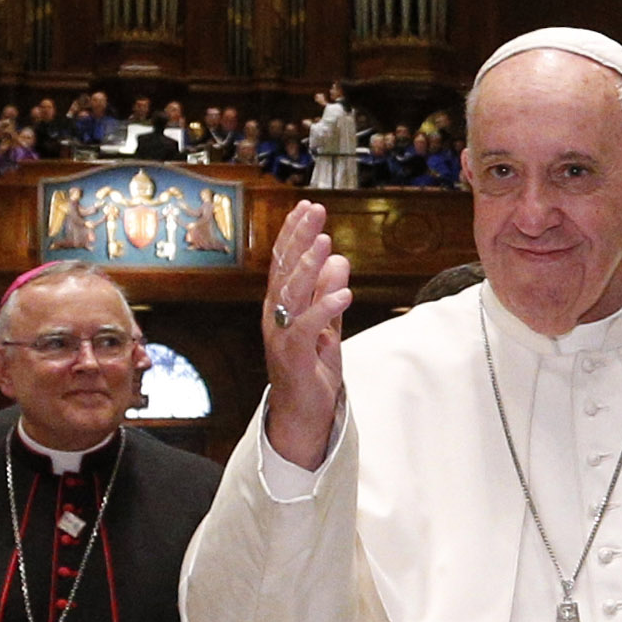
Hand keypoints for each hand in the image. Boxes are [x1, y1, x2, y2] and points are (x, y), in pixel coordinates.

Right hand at [260, 200, 352, 469]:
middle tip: (314, 211)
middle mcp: (276, 315)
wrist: (303, 413)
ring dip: (308, 266)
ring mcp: (281, 335)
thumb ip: (329, 293)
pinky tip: (345, 293)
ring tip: (325, 242)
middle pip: (284, 269)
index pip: (285, 261)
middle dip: (299, 238)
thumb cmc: (312, 368)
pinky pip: (307, 328)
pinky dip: (325, 308)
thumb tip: (339, 258)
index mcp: (282, 304)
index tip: (307, 207)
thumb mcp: (327, 325)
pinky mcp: (294, 356)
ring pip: (291, 294)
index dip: (294, 233)